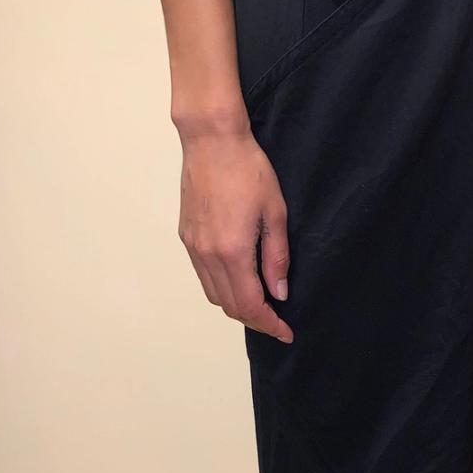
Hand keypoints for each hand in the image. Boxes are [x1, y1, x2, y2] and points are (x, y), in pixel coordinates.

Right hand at [176, 121, 293, 343]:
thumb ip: (276, 258)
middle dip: (255, 320)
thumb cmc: (248, 169)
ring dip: (237, 307)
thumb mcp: (276, 213)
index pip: (250, 305)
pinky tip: (239, 283)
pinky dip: (222, 289)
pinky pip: (203, 277)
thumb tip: (279, 293)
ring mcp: (194, 247)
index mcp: (232, 251)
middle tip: (277, 322)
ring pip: (214, 295)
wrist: (211, 141)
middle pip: (230, 306)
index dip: (269, 324)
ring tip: (260, 306)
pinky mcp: (187, 238)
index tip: (286, 331)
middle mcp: (208, 255)